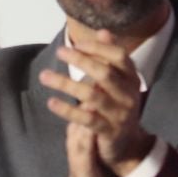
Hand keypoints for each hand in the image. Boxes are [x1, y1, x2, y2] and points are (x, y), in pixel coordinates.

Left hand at [43, 30, 153, 176]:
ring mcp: (120, 114)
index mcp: (132, 78)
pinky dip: (67, 110)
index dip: (98, 48)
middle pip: (104, 73)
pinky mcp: (108, 132)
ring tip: (44, 76)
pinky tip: (51, 103)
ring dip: (65, 83)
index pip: (119, 56)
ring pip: (91, 95)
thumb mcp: (117, 82)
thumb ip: (109, 58)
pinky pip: (86, 119)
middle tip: (59, 52)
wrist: (127, 144)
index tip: (76, 44)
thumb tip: (102, 32)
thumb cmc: (116, 106)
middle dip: (80, 60)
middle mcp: (130, 94)